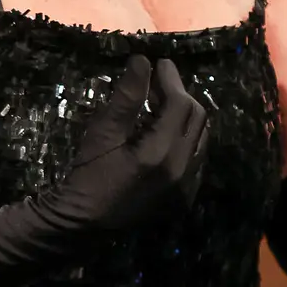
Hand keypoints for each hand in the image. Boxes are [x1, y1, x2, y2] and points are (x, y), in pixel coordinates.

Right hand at [52, 56, 210, 232]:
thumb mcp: (103, 132)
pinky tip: (165, 135)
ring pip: (200, 138)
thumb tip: (142, 61)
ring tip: (161, 107)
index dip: (171, 79)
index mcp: (162, 152)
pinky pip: (196, 159)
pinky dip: (186, 140)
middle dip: (180, 96)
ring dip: (185, 117)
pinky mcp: (184, 197)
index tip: (159, 64)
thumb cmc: (89, 175)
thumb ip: (126, 96)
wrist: (85, 225)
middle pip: (197, 118)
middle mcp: (183, 169)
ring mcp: (187, 186)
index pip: (180, 104)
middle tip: (158, 84)